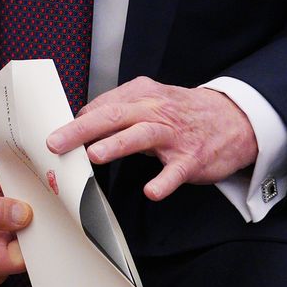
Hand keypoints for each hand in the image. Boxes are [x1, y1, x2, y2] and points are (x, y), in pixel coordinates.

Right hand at [0, 165, 30, 285]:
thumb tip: (25, 215)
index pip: (26, 254)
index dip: (36, 229)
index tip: (36, 203)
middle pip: (24, 237)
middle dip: (20, 205)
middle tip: (11, 181)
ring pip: (17, 223)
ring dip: (8, 197)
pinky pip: (6, 217)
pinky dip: (0, 197)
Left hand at [47, 76, 258, 200]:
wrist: (234, 118)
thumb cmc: (182, 112)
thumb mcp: (149, 102)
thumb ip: (117, 111)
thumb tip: (78, 124)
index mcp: (140, 95)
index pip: (102, 107)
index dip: (76, 122)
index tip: (52, 136)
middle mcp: (154, 111)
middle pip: (114, 115)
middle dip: (82, 129)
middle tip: (56, 142)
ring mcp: (174, 135)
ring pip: (142, 135)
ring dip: (117, 144)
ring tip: (94, 155)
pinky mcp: (192, 158)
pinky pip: (176, 171)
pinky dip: (164, 181)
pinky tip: (151, 191)